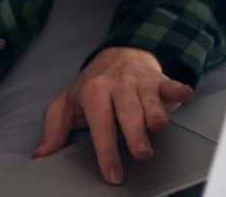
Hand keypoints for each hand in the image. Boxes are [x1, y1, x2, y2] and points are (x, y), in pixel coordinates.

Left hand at [33, 47, 192, 184]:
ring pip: (148, 99)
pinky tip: (184, 92)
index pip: (99, 123)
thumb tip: (41, 153)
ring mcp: (138, 81)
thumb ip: (54, 128)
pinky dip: (176, 87)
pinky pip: (168, 83)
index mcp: (93, 91)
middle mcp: (116, 85)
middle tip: (140, 153)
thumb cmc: (93, 84)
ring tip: (158, 127)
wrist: (119, 52)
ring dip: (155, 112)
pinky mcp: (157, 79)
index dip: (105, 149)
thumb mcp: (68, 102)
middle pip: (126, 111)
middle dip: (134, 132)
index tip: (112, 174)